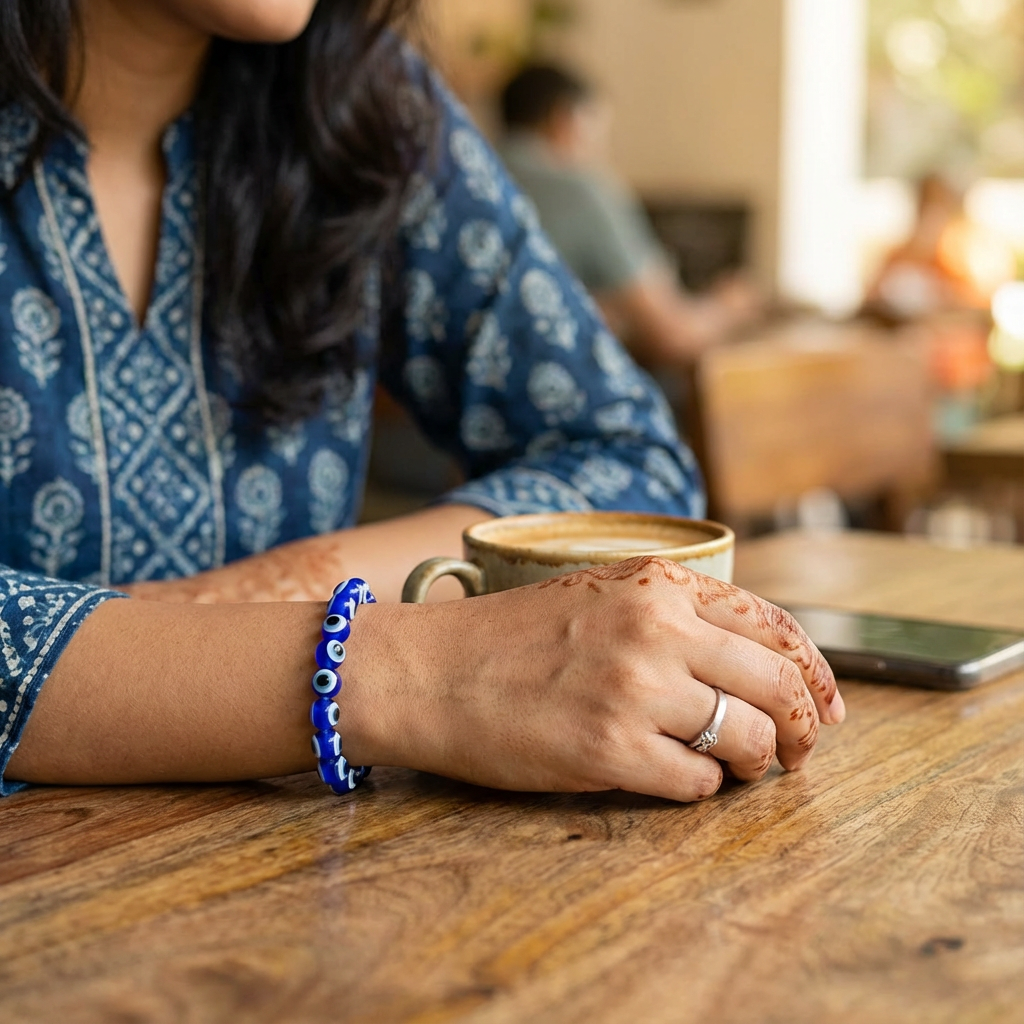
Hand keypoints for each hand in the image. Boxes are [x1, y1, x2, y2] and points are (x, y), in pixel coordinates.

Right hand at [343, 556, 843, 802]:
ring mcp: (635, 690)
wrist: (428, 672)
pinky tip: (677, 778)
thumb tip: (753, 665)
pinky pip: (698, 784)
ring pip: (748, 739)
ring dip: (756, 762)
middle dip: (804, 727)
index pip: (773, 626)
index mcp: (657, 584)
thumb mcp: (599, 595)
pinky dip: (701, 789)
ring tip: (739, 769)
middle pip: (777, 684)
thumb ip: (673, 614)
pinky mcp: (610, 750)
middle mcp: (656, 629)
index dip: (815, 673)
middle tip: (800, 751)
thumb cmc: (507, 637)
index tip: (829, 705)